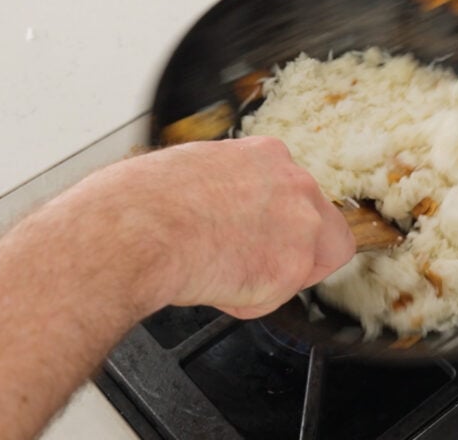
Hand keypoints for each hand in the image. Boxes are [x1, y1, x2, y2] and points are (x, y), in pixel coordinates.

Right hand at [45, 137, 354, 318]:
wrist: (134, 230)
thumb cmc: (141, 202)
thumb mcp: (191, 171)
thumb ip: (227, 188)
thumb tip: (221, 208)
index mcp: (266, 155)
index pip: (298, 194)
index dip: (279, 224)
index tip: (261, 236)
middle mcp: (294, 183)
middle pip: (323, 228)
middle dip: (292, 253)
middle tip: (250, 265)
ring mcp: (300, 224)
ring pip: (309, 266)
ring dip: (271, 279)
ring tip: (224, 276)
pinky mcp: (292, 266)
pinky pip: (275, 298)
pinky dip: (247, 302)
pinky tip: (214, 287)